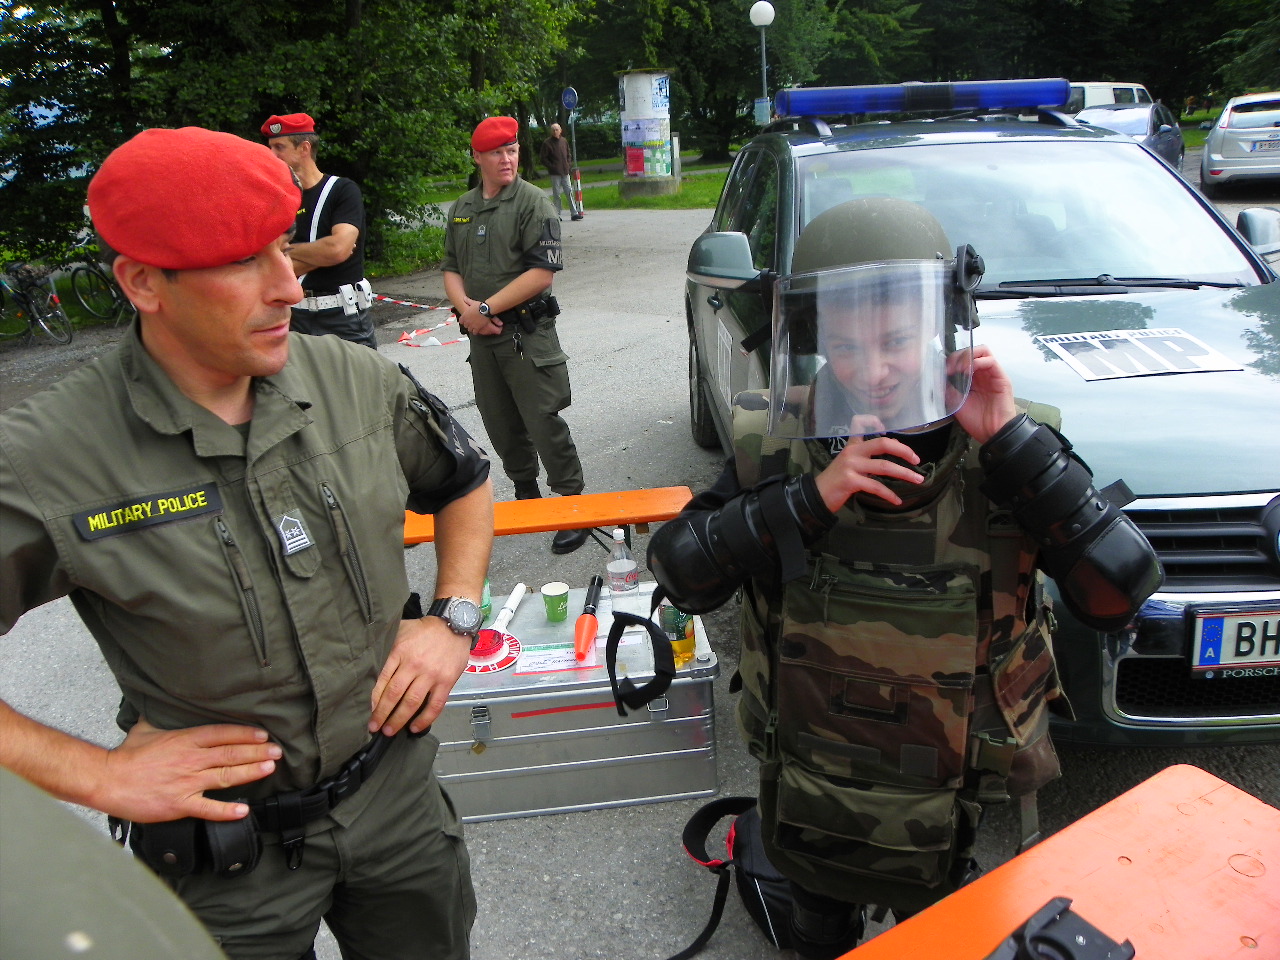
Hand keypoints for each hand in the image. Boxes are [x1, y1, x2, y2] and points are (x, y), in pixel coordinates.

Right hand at [101, 718, 280, 822]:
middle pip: (231, 753)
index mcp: (185, 740)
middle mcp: (191, 760)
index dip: (246, 734)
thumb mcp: (146, 729)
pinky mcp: (179, 804)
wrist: (107, 780)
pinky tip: (244, 810)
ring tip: (269, 769)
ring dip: (251, 772)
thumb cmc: (126, 755)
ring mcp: (187, 783)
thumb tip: (163, 705)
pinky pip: (208, 808)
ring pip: (226, 776)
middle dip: (258, 751)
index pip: (223, 734)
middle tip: (277, 751)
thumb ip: (162, 718)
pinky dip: (227, 810)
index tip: (263, 735)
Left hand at [369, 617, 470, 735]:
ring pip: (412, 702)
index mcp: (400, 651)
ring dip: (399, 720)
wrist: (455, 625)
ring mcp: (431, 674)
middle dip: (382, 714)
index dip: (373, 699)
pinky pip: (435, 705)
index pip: (382, 679)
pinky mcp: (446, 682)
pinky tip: (415, 727)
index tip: (367, 711)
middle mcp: (414, 664)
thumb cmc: (425, 630)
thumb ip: (386, 644)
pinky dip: (424, 719)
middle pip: (394, 694)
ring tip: (389, 731)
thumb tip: (368, 661)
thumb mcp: (401, 629)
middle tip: (374, 727)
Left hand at [457, 299, 503, 336]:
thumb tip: (464, 298)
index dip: (463, 321)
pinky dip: (475, 332)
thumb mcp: (472, 302)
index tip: (465, 321)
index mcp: (465, 315)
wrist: (485, 310)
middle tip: (470, 324)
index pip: (461, 321)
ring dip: (471, 329)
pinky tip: (477, 330)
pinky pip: (474, 332)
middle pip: (465, 325)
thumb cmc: (479, 306)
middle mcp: (467, 321)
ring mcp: (471, 325)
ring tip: (473, 328)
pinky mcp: (477, 328)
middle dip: (467, 325)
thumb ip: (467, 301)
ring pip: (469, 329)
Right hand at [813, 431, 923, 510]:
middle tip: (916, 459)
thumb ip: (866, 456)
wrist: (816, 496)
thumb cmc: (836, 480)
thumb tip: (892, 451)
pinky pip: (876, 486)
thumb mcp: (849, 463)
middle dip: (903, 451)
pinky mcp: (851, 481)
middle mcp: (852, 452)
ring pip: (884, 466)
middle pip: (883, 444)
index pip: (859, 423)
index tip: (887, 429)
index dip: (874, 421)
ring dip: (904, 474)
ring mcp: (851, 466)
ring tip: (917, 480)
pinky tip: (897, 501)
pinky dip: (889, 495)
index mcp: (852, 446)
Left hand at [950, 345, 1016, 443]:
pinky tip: (968, 371)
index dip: (951, 360)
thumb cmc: (976, 421)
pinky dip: (977, 361)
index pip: (962, 358)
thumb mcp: (956, 402)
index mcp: (972, 378)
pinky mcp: (1001, 377)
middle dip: (957, 356)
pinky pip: (990, 361)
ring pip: (982, 351)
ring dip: (967, 356)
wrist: (992, 433)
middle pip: (971, 351)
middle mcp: (982, 374)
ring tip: (958, 368)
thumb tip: (937, 377)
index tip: (941, 369)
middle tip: (948, 367)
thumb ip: (949, 389)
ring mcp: (992, 374)